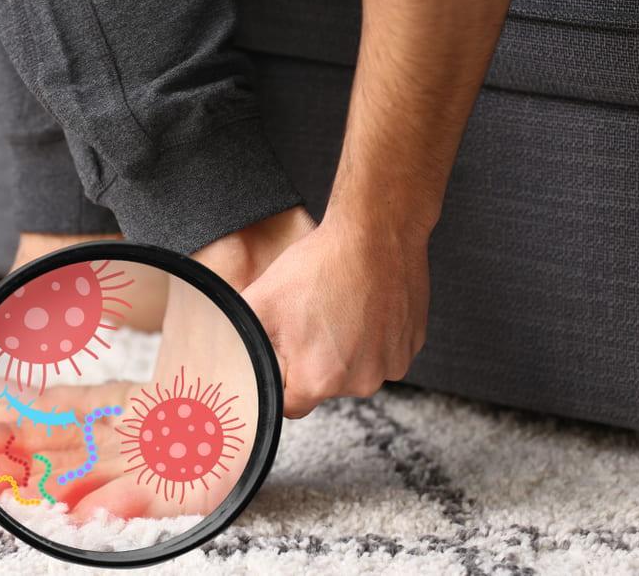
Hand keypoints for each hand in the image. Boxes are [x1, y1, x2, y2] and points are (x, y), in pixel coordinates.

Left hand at [242, 209, 429, 417]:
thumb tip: (228, 356)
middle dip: (313, 361)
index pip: (290, 404)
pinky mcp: (410, 346)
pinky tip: (363, 306)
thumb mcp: (261, 300)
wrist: (375, 234)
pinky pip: (382, 353)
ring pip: (355, 370)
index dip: (281, 378)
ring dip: (345, 349)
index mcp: (318, 380)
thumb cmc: (318, 265)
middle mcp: (360, 383)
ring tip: (337, 309)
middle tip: (309, 319)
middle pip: (324, 386)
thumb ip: (241, 338)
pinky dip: (372, 337)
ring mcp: (391, 365)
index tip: (283, 352)